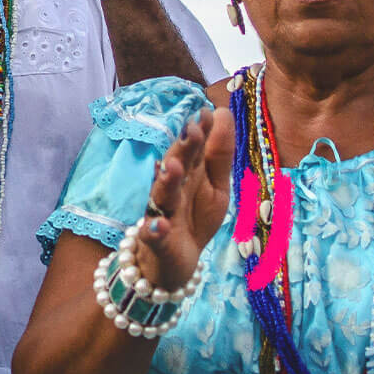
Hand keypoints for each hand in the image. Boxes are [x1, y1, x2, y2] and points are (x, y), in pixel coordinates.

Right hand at [131, 108, 234, 291]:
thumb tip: (221, 112)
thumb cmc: (194, 217)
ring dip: (166, 181)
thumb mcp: (216, 186)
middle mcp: (173, 190)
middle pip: (176, 167)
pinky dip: (154, 231)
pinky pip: (153, 235)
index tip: (207, 111)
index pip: (193, 149)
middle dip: (183, 149)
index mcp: (189, 175)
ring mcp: (161, 214)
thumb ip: (219, 153)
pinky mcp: (155, 241)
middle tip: (191, 129)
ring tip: (172, 167)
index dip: (200, 132)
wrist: (173, 262)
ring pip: (162, 196)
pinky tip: (158, 225)